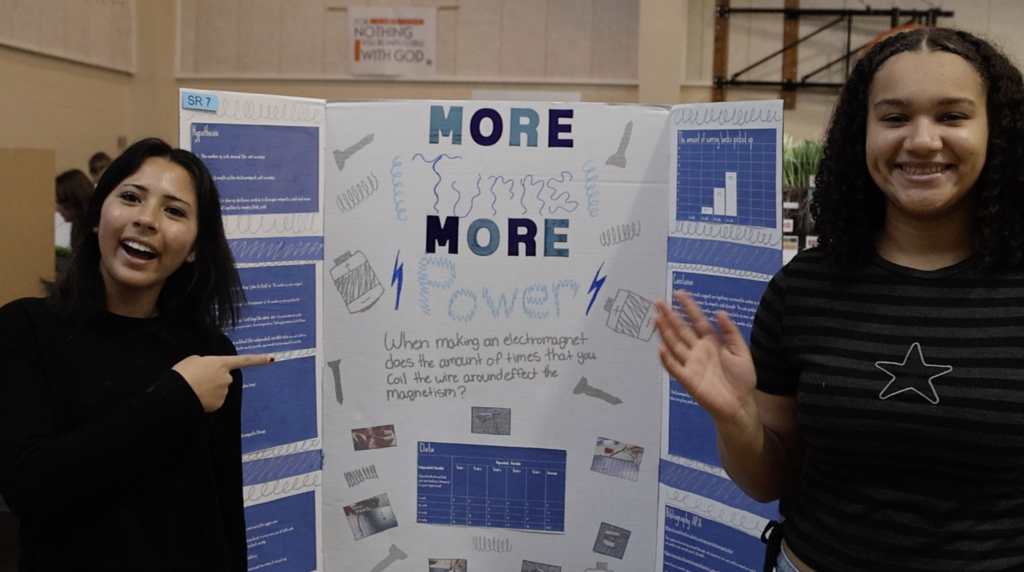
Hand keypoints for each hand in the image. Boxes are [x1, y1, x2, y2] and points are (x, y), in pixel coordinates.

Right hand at [173, 354, 273, 411]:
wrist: (176, 394)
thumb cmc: (183, 373)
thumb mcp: (194, 360)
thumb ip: (207, 363)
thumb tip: (210, 371)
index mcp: (221, 363)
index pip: (244, 360)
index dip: (258, 359)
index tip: (271, 359)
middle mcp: (227, 378)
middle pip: (224, 378)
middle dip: (213, 379)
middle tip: (197, 379)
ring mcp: (224, 392)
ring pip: (218, 390)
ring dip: (209, 389)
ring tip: (194, 387)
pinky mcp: (218, 404)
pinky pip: (214, 400)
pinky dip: (206, 399)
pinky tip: (196, 396)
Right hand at [654, 290, 757, 423]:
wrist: (740, 404)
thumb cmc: (742, 378)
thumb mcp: (741, 351)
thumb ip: (731, 332)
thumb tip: (720, 312)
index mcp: (711, 342)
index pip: (697, 320)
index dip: (688, 307)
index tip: (679, 293)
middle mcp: (698, 350)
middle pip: (681, 330)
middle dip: (670, 315)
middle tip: (658, 302)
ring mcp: (691, 363)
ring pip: (675, 344)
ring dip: (665, 332)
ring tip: (656, 318)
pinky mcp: (687, 379)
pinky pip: (674, 367)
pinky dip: (667, 358)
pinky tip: (661, 348)